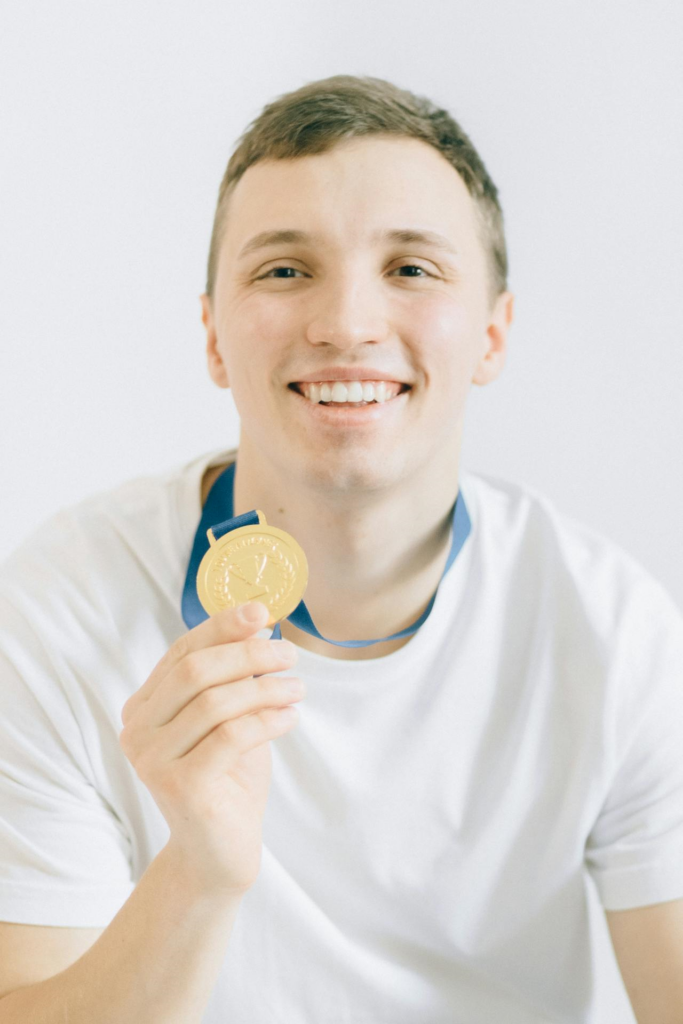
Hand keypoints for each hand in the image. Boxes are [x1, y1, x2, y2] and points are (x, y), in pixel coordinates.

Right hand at [119, 602, 302, 893]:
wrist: (221, 852)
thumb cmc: (228, 778)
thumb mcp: (231, 718)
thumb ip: (234, 677)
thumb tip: (260, 624)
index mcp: (143, 707)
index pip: (181, 652)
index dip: (221, 627)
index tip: (262, 612)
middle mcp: (137, 731)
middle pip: (195, 672)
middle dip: (248, 655)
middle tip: (290, 655)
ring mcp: (152, 760)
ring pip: (214, 702)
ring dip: (266, 688)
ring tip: (298, 689)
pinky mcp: (179, 786)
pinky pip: (231, 736)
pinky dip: (267, 720)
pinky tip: (290, 717)